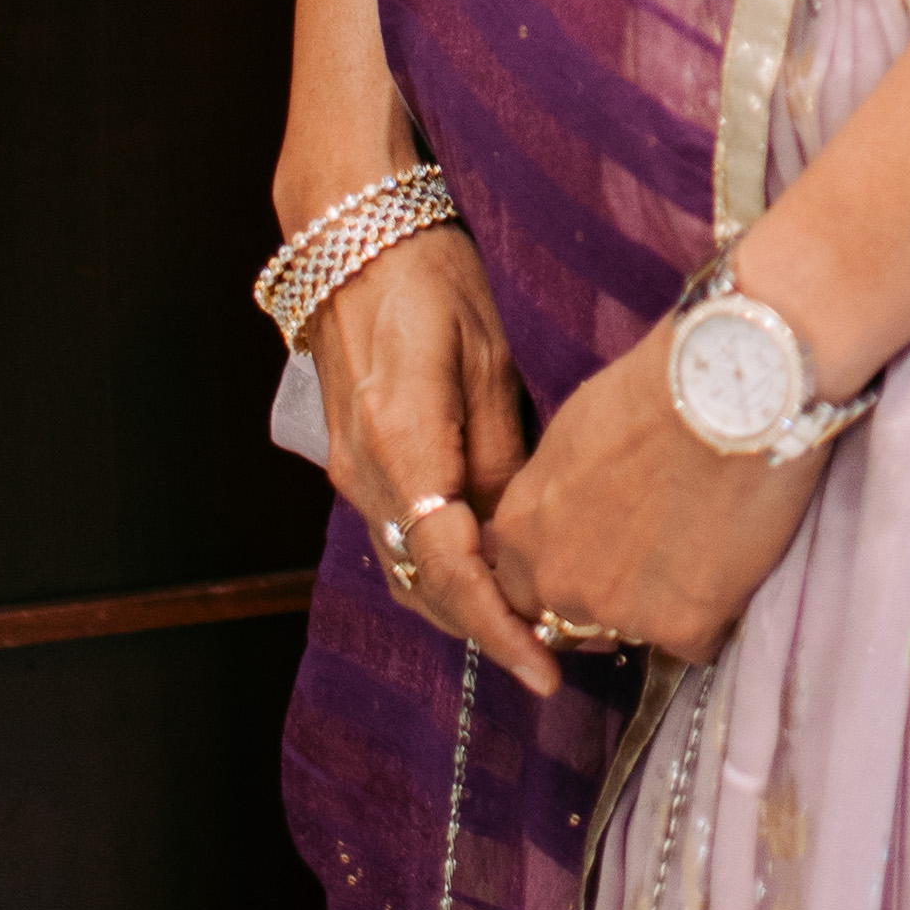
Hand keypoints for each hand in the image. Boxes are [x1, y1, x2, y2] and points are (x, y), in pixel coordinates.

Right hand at [312, 224, 562, 703]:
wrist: (350, 242)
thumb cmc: (429, 278)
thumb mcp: (487, 353)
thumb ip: (501, 449)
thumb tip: (523, 534)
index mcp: (398, 442)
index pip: (448, 564)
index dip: (497, 624)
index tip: (543, 667)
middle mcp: (363, 474)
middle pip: (423, 584)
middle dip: (488, 631)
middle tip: (559, 661)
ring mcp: (351, 475)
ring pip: (408, 571)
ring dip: (465, 609)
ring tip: (536, 633)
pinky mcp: (356, 468)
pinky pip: (400, 541)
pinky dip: (444, 574)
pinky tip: (495, 580)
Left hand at [485, 327, 823, 668]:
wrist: (736, 389)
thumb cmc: (658, 386)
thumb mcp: (573, 433)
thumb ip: (556, 493)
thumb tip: (574, 515)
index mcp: (521, 530)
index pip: (522, 585)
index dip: (568, 570)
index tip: (605, 553)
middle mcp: (556, 580)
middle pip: (576, 617)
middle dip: (613, 594)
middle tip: (664, 550)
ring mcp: (618, 611)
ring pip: (638, 631)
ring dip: (666, 604)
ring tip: (709, 548)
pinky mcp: (683, 627)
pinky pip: (697, 641)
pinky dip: (718, 612)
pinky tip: (738, 561)